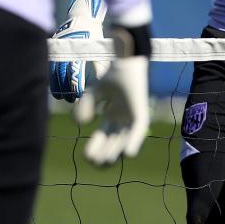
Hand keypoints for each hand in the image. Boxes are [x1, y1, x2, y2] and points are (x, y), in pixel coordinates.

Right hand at [49, 0, 108, 101]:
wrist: (82, 15)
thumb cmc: (93, 33)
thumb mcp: (99, 48)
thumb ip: (100, 65)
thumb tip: (104, 82)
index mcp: (77, 50)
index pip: (74, 72)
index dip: (75, 86)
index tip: (78, 96)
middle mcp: (65, 50)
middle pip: (62, 74)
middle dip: (65, 89)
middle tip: (70, 100)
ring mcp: (58, 49)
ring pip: (54, 71)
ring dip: (57, 85)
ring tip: (61, 97)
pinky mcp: (54, 48)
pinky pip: (50, 65)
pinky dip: (52, 77)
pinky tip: (54, 86)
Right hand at [84, 23, 150, 165]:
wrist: (126, 60)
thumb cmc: (112, 74)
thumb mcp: (93, 93)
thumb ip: (85, 106)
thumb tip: (83, 124)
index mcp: (112, 115)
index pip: (102, 137)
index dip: (95, 147)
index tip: (86, 155)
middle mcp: (122, 119)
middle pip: (112, 143)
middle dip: (103, 154)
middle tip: (93, 161)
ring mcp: (132, 117)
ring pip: (124, 141)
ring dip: (115, 153)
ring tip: (105, 162)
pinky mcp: (141, 113)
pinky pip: (139, 131)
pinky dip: (134, 142)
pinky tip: (128, 154)